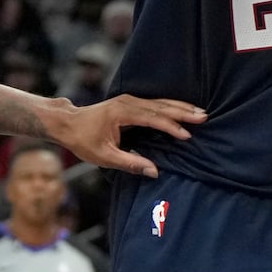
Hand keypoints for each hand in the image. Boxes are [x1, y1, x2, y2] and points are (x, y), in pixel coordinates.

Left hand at [50, 95, 206, 176]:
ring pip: (160, 102)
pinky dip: (171, 107)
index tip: (187, 135)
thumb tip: (154, 171)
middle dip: (183, 112)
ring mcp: (130, 100)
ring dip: (180, 107)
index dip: (170, 127)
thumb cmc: (83, 140)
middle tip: (203, 116)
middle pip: (161, 106)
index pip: (152, 118)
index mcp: (122, 113)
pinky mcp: (131, 102)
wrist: (68, 123)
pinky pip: (155, 103)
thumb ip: (130, 163)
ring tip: (200, 112)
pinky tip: (183, 109)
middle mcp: (128, 102)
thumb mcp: (104, 157)